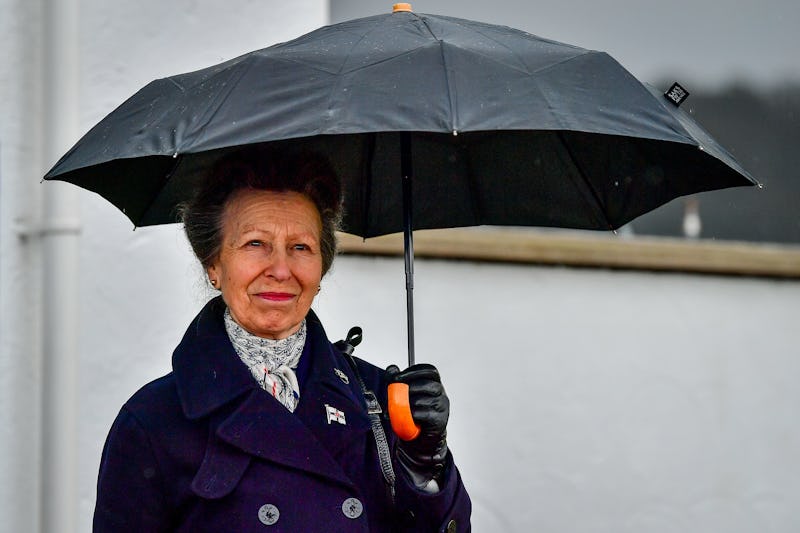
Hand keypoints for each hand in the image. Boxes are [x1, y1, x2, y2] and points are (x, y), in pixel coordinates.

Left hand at [386, 363, 449, 487]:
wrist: (421, 438)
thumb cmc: (414, 413)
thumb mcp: (404, 395)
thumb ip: (398, 380)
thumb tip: (391, 368)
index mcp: (435, 383)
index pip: (430, 370)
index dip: (414, 371)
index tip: (397, 377)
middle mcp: (441, 393)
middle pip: (428, 384)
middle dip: (409, 387)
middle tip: (395, 393)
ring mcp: (442, 406)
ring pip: (423, 400)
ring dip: (407, 404)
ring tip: (398, 410)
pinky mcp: (439, 420)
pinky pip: (423, 414)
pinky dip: (411, 415)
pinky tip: (407, 418)